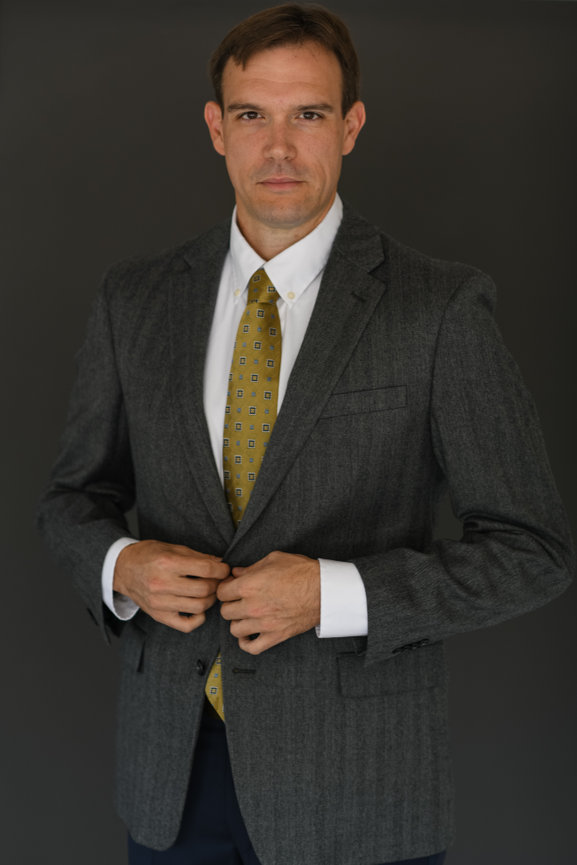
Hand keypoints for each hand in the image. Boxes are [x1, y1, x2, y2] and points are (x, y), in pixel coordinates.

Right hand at [114, 540, 229, 632]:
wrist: (122, 569)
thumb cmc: (148, 555)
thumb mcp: (173, 548)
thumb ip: (198, 556)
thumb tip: (220, 563)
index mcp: (167, 563)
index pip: (206, 569)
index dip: (221, 569)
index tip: (224, 569)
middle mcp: (163, 584)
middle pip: (204, 589)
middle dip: (217, 584)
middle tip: (218, 580)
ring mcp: (160, 603)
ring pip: (199, 607)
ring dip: (210, 599)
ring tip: (209, 591)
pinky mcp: (159, 616)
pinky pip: (186, 625)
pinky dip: (198, 619)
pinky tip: (199, 609)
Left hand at [217, 551, 320, 654]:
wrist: (324, 590)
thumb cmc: (301, 572)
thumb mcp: (274, 559)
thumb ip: (251, 567)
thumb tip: (236, 573)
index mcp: (249, 586)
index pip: (222, 592)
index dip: (225, 588)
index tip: (231, 587)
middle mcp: (252, 606)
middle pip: (225, 612)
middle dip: (230, 604)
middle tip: (239, 600)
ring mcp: (263, 624)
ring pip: (235, 629)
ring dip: (238, 622)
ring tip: (245, 616)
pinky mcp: (275, 636)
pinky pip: (252, 647)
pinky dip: (246, 643)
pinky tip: (248, 635)